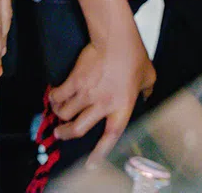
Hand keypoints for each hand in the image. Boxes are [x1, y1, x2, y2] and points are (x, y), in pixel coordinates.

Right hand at [50, 38, 155, 157]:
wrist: (115, 37)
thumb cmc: (133, 54)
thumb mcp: (148, 74)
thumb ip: (147, 89)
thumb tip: (146, 96)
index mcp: (122, 106)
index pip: (111, 136)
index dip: (100, 152)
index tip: (90, 163)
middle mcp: (102, 104)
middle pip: (78, 129)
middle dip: (66, 134)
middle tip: (61, 133)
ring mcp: (86, 94)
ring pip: (65, 113)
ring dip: (59, 115)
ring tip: (58, 113)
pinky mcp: (74, 81)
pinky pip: (58, 96)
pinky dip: (53, 98)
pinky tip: (53, 96)